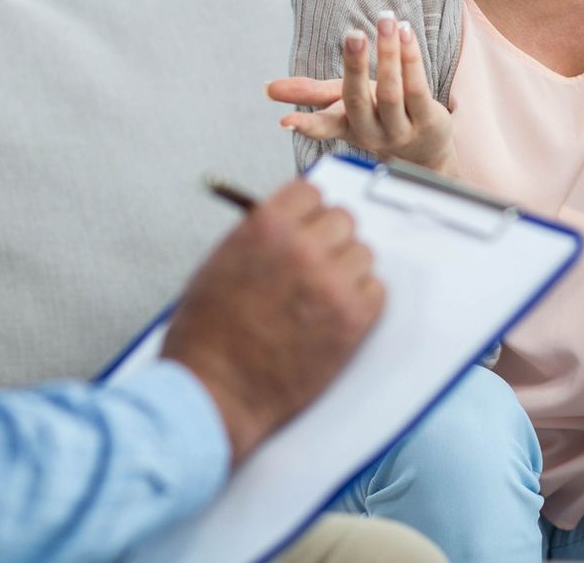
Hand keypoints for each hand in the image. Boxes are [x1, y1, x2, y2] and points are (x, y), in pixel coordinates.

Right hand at [161, 180, 382, 464]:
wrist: (214, 390)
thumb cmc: (207, 336)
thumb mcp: (219, 263)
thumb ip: (258, 237)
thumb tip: (288, 226)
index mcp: (266, 226)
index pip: (311, 192)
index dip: (309, 212)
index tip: (308, 225)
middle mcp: (303, 247)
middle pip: (343, 220)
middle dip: (330, 239)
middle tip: (319, 261)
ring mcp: (331, 283)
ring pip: (363, 254)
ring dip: (347, 269)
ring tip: (324, 293)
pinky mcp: (351, 320)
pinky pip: (376, 291)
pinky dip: (362, 300)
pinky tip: (338, 313)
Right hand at [265, 11, 458, 175]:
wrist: (425, 152)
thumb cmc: (378, 119)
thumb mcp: (342, 105)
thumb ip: (308, 93)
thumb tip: (267, 88)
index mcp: (346, 127)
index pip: (323, 126)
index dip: (305, 125)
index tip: (285, 124)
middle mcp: (371, 132)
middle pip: (358, 99)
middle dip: (355, 66)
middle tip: (353, 35)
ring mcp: (400, 129)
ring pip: (391, 91)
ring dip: (388, 52)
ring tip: (385, 19)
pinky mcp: (428, 121)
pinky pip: (417, 87)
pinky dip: (411, 58)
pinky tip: (405, 32)